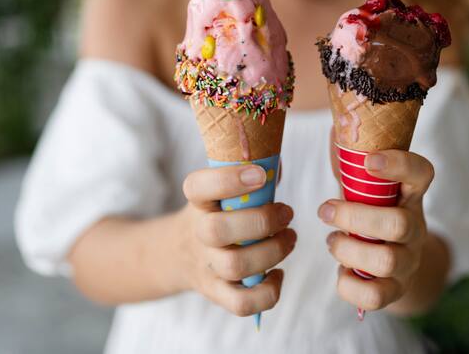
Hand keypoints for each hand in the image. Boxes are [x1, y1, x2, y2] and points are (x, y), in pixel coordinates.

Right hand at [172, 164, 295, 315]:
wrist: (178, 253)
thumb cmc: (218, 212)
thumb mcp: (223, 190)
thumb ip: (250, 173)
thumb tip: (276, 165)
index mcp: (198, 202)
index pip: (197, 186)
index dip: (228, 179)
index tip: (260, 174)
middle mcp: (197, 234)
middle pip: (218, 230)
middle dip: (261, 221)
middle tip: (286, 212)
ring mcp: (205, 266)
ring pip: (234, 266)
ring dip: (273, 251)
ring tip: (290, 237)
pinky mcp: (216, 293)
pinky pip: (241, 304)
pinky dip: (267, 293)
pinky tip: (278, 273)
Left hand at [319, 149, 433, 311]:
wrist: (392, 261)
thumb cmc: (370, 210)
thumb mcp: (364, 184)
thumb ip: (350, 157)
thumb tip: (336, 122)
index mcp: (411, 194)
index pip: (422, 173)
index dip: (400, 165)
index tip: (369, 161)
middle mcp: (416, 228)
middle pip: (398, 224)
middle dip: (355, 217)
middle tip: (325, 210)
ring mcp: (409, 262)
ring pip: (385, 262)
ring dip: (348, 250)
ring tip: (331, 240)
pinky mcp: (396, 291)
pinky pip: (376, 297)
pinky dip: (349, 286)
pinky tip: (341, 272)